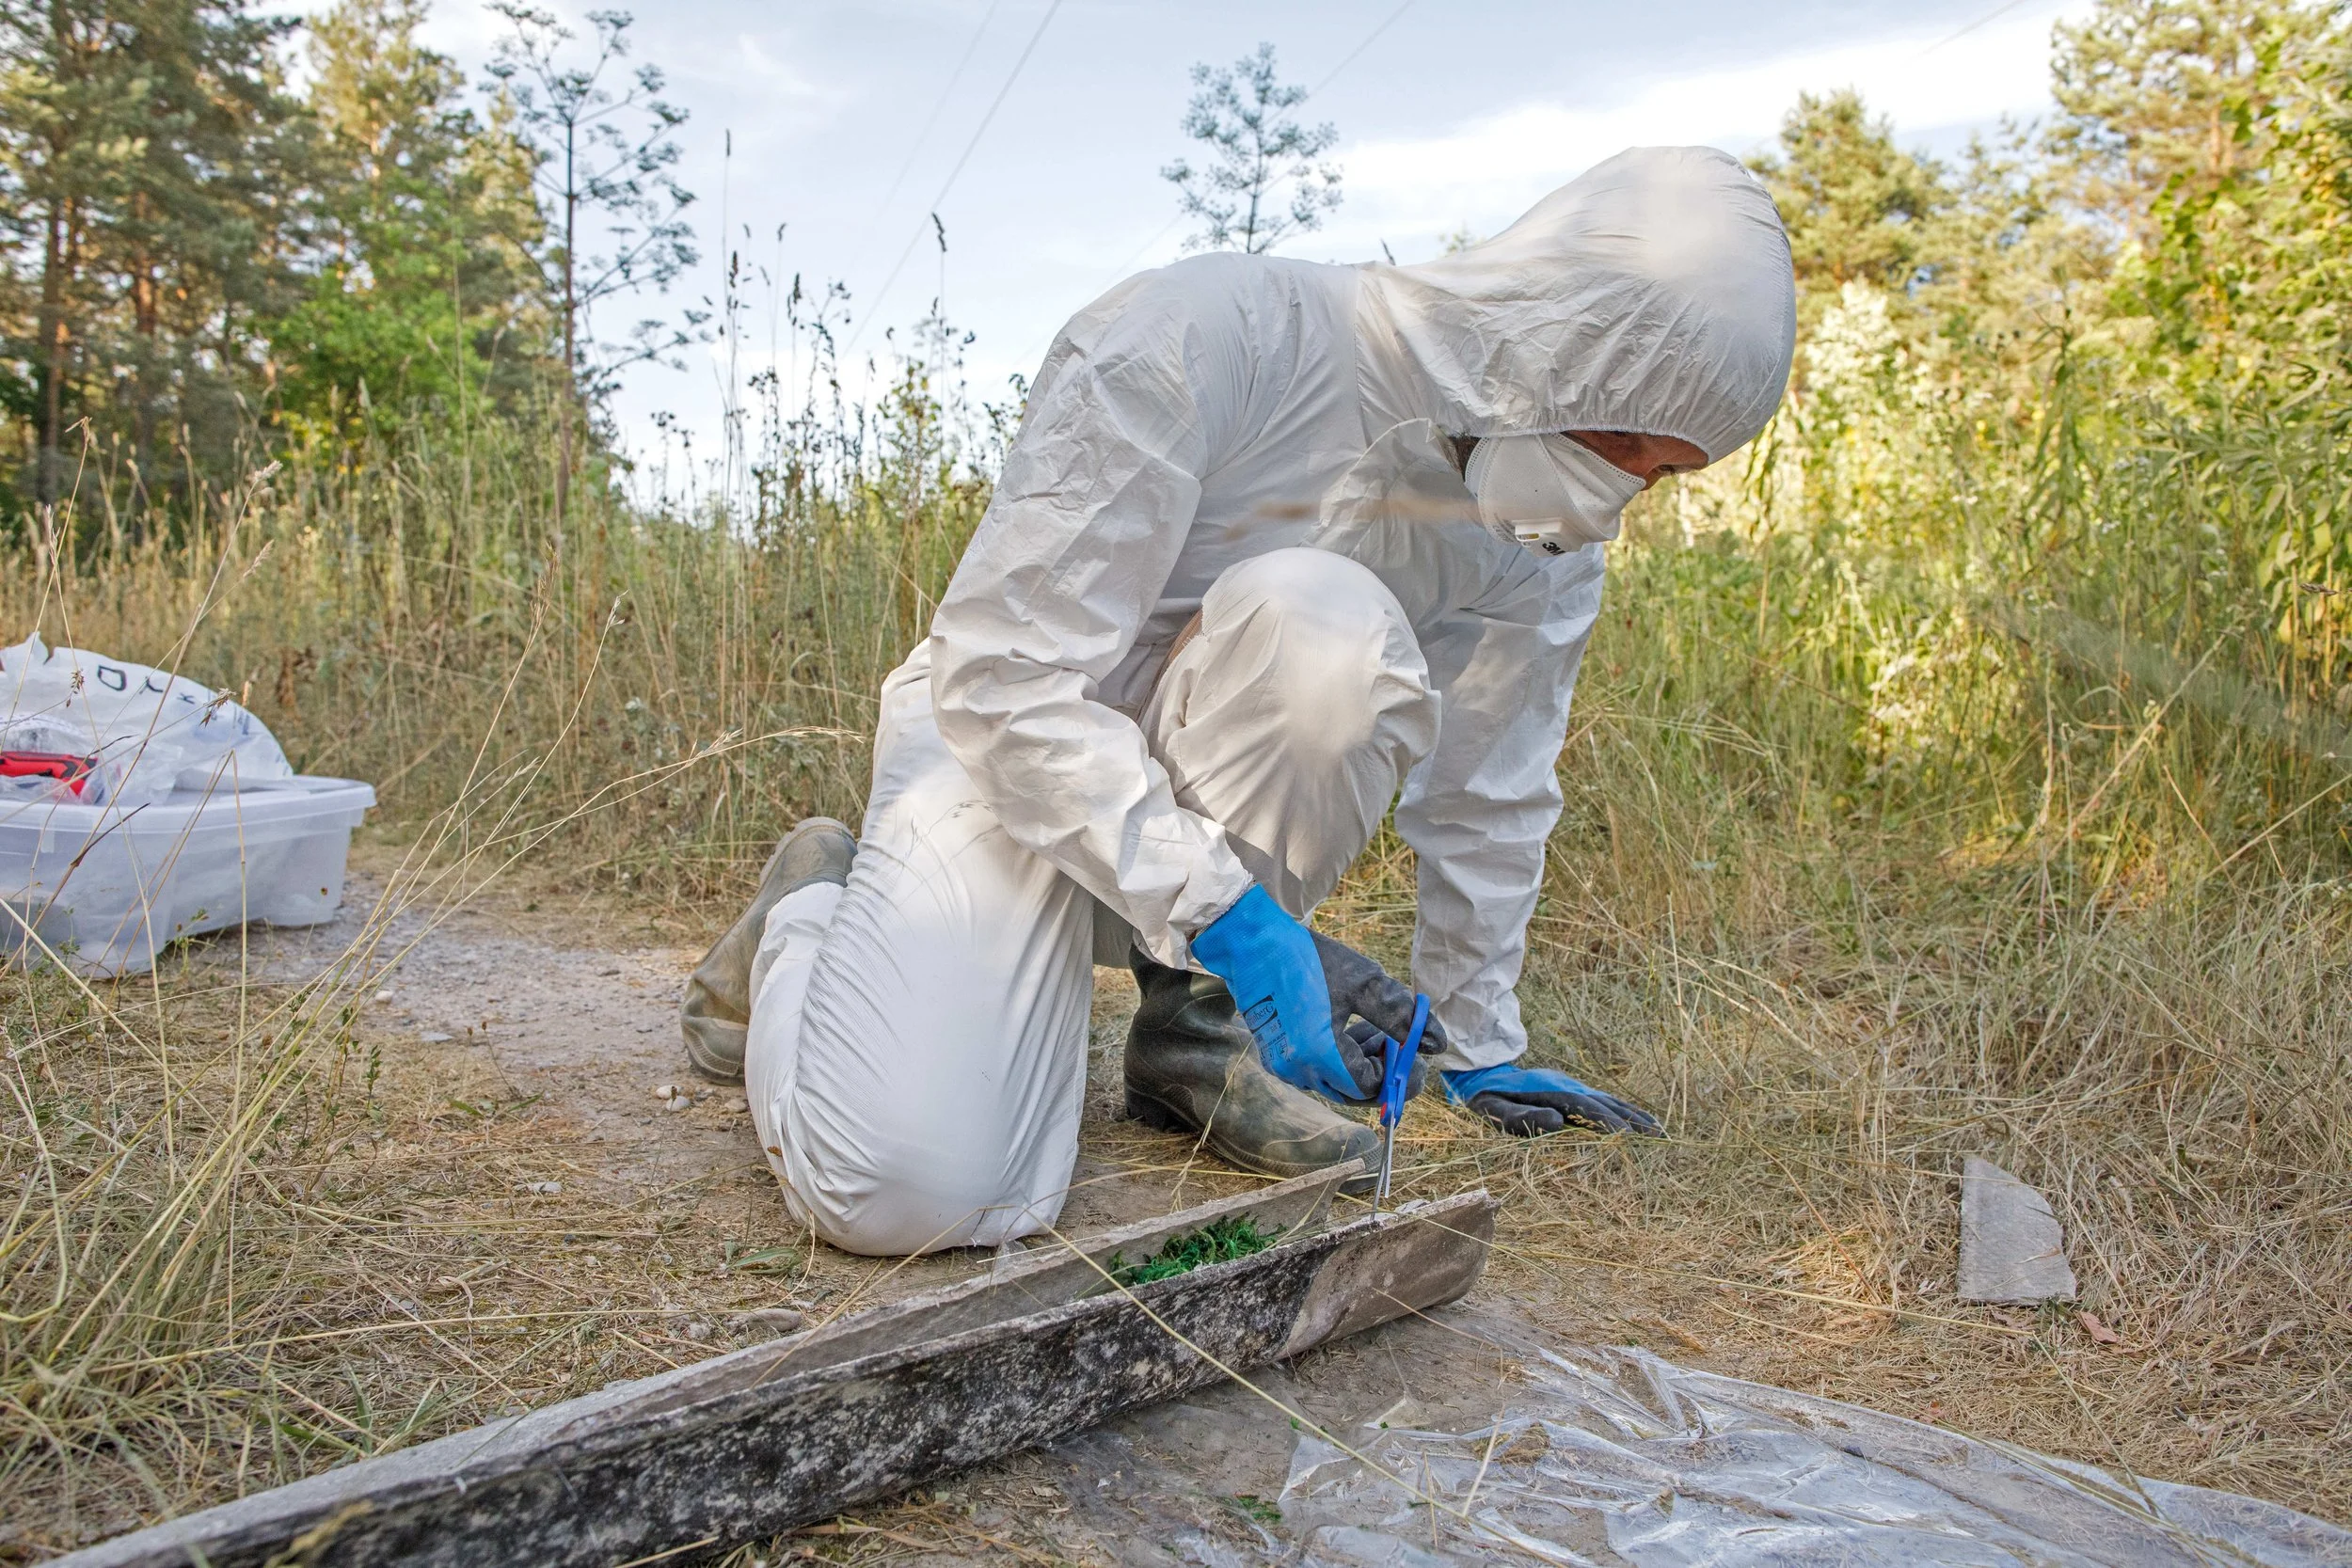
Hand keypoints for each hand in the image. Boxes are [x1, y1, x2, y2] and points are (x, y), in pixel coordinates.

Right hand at [1189, 887, 1445, 1101]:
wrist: (1252, 943)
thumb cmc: (1308, 958)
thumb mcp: (1363, 982)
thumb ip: (1402, 1017)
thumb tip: (1438, 1044)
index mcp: (1320, 1055)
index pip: (1373, 1087)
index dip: (1398, 1072)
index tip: (1411, 1048)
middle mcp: (1299, 1070)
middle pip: (1355, 1092)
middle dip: (1382, 1069)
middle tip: (1395, 1039)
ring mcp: (1283, 1066)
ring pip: (1336, 1082)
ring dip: (1361, 1061)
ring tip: (1371, 1027)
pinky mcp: (1275, 1057)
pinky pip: (1316, 1071)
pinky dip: (1338, 1057)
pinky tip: (1345, 1028)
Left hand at [1442, 1062, 1661, 1136]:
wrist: (1482, 1073)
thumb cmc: (1487, 1100)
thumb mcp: (1496, 1111)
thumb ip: (1522, 1118)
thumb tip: (1556, 1122)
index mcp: (1549, 1091)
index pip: (1584, 1108)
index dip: (1607, 1122)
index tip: (1629, 1137)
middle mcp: (1566, 1085)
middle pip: (1604, 1103)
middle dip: (1630, 1121)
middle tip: (1658, 1138)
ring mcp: (1570, 1086)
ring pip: (1608, 1101)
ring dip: (1632, 1115)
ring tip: (1658, 1131)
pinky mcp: (1571, 1090)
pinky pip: (1602, 1101)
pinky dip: (1622, 1110)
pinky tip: (1635, 1120)